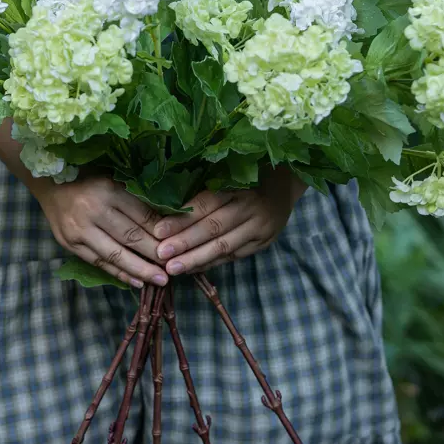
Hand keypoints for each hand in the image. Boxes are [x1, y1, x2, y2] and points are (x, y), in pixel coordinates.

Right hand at [37, 176, 168, 288]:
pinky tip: (136, 281)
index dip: (161, 232)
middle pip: (131, 236)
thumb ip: (135, 199)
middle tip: (175, 267)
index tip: (178, 244)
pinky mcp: (70, 244)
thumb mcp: (114, 181)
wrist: (50, 185)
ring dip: (140, 269)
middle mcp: (93, 210)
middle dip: (155, 254)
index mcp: (108, 189)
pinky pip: (98, 263)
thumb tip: (166, 221)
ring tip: (160, 280)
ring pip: (115, 254)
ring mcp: (79, 230)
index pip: (141, 215)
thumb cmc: (88, 180)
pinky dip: (119, 273)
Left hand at [152, 172, 305, 275]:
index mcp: (237, 185)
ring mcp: (259, 227)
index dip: (182, 218)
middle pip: (213, 227)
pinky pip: (233, 256)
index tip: (158, 230)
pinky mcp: (263, 243)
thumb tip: (166, 206)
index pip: (206, 204)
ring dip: (196, 259)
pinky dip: (211, 263)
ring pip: (224, 246)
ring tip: (173, 268)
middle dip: (185, 243)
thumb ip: (204, 190)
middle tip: (161, 254)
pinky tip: (192, 269)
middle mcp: (249, 207)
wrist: (284, 186)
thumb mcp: (228, 174)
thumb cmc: (247, 177)